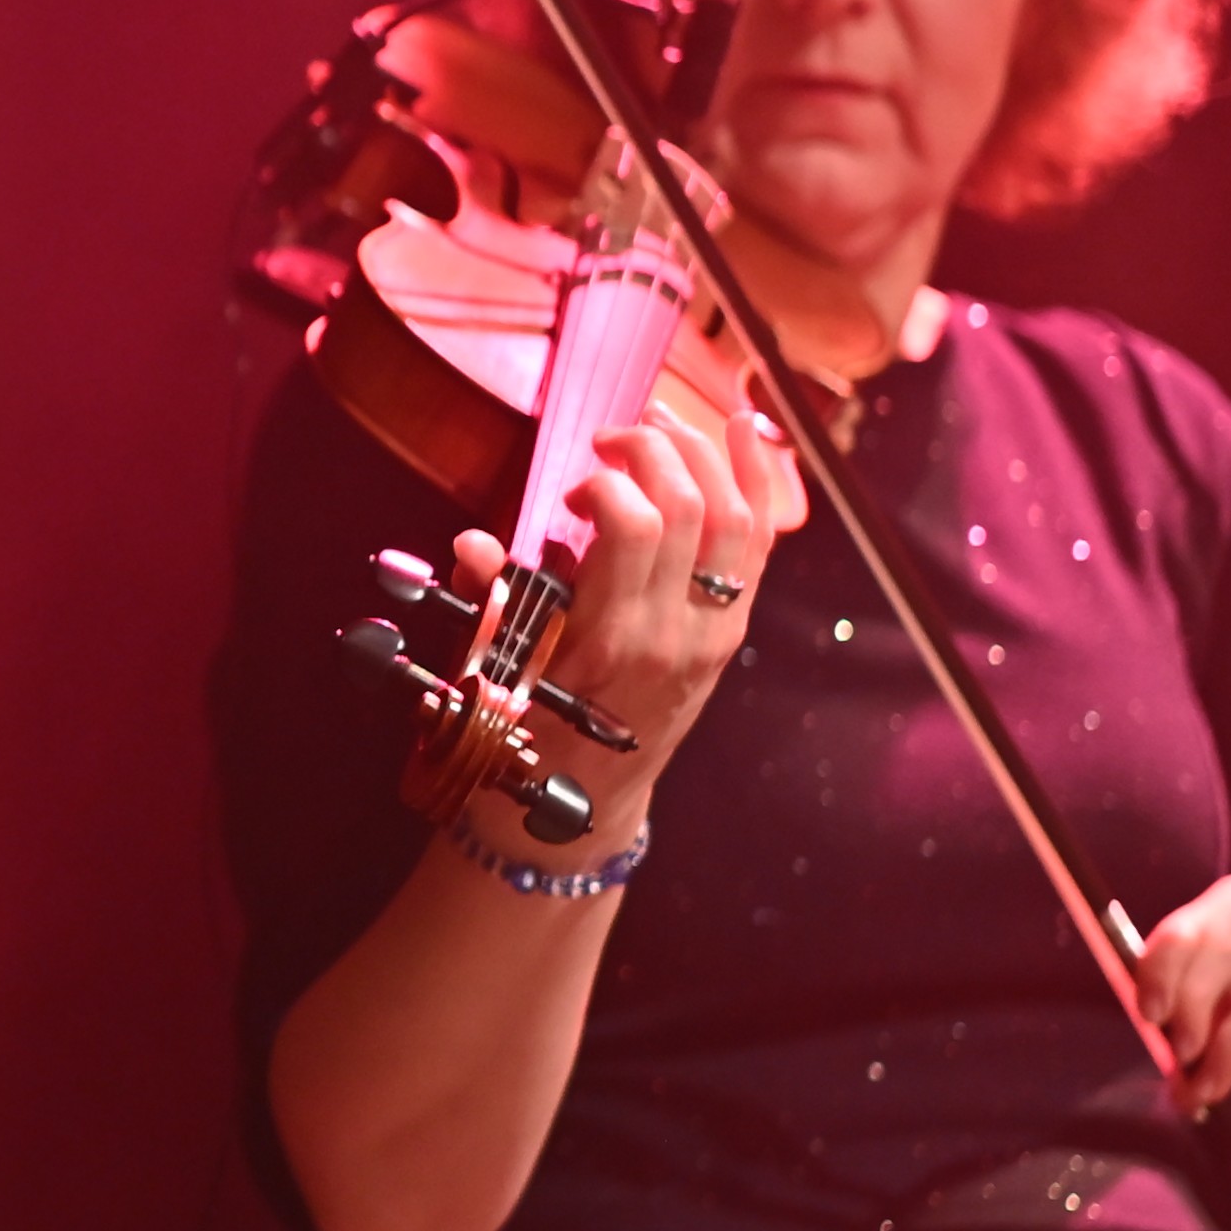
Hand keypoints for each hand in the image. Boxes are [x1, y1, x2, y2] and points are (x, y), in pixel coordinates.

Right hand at [451, 401, 786, 832]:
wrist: (584, 805)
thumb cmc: (527, 735)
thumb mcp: (490, 672)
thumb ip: (487, 601)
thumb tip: (472, 544)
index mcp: (609, 640)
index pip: (633, 526)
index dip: (604, 482)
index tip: (570, 491)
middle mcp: (673, 633)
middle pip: (689, 506)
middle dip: (650, 448)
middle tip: (610, 440)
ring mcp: (713, 633)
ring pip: (738, 518)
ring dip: (704, 454)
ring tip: (663, 424)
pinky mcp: (731, 632)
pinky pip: (758, 547)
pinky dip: (758, 483)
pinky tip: (748, 434)